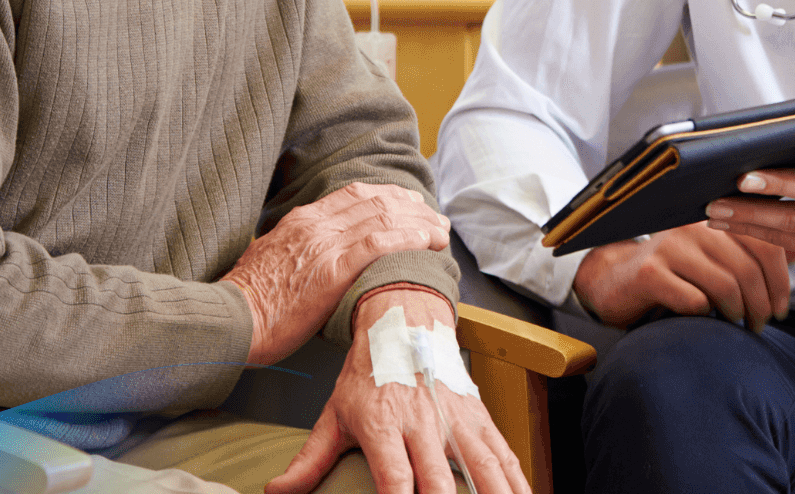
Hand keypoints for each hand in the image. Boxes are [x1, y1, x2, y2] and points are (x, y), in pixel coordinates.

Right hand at [221, 182, 450, 364]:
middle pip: (376, 201)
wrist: (230, 318)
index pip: (355, 195)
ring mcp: (325, 244)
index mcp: (302, 220)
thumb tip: (314, 257)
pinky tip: (429, 242)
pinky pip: (380, 244)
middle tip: (436, 218)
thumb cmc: (248, 302)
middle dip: (412, 208)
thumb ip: (297, 250)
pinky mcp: (333, 269)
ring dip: (421, 223)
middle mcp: (316, 224)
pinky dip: (410, 239)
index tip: (410, 205)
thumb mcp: (271, 261)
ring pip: (384, 218)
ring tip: (442, 232)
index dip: (389, 196)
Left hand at [268, 290, 529, 493]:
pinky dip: (517, 479)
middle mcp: (423, 422)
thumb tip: (277, 490)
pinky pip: (503, 453)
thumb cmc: (370, 369)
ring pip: (482, 467)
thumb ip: (310, 459)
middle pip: (440, 479)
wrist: (405, 317)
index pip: (395, 477)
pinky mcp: (478, 415)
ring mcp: (455, 418)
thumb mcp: (335, 411)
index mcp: (385, 424)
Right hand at [571, 222, 791, 330]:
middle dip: (762, 306)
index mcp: (716, 218)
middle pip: (748, 269)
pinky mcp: (651, 272)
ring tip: (739, 326)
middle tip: (760, 325)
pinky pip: (695, 301)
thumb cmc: (675, 273)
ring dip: (738, 314)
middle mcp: (694, 226)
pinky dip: (706, 316)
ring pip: (725, 286)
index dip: (781, 282)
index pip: (765, 245)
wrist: (614, 281)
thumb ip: (750, 254)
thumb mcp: (713, 257)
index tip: (782, 309)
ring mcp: (670, 247)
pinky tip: (705, 320)